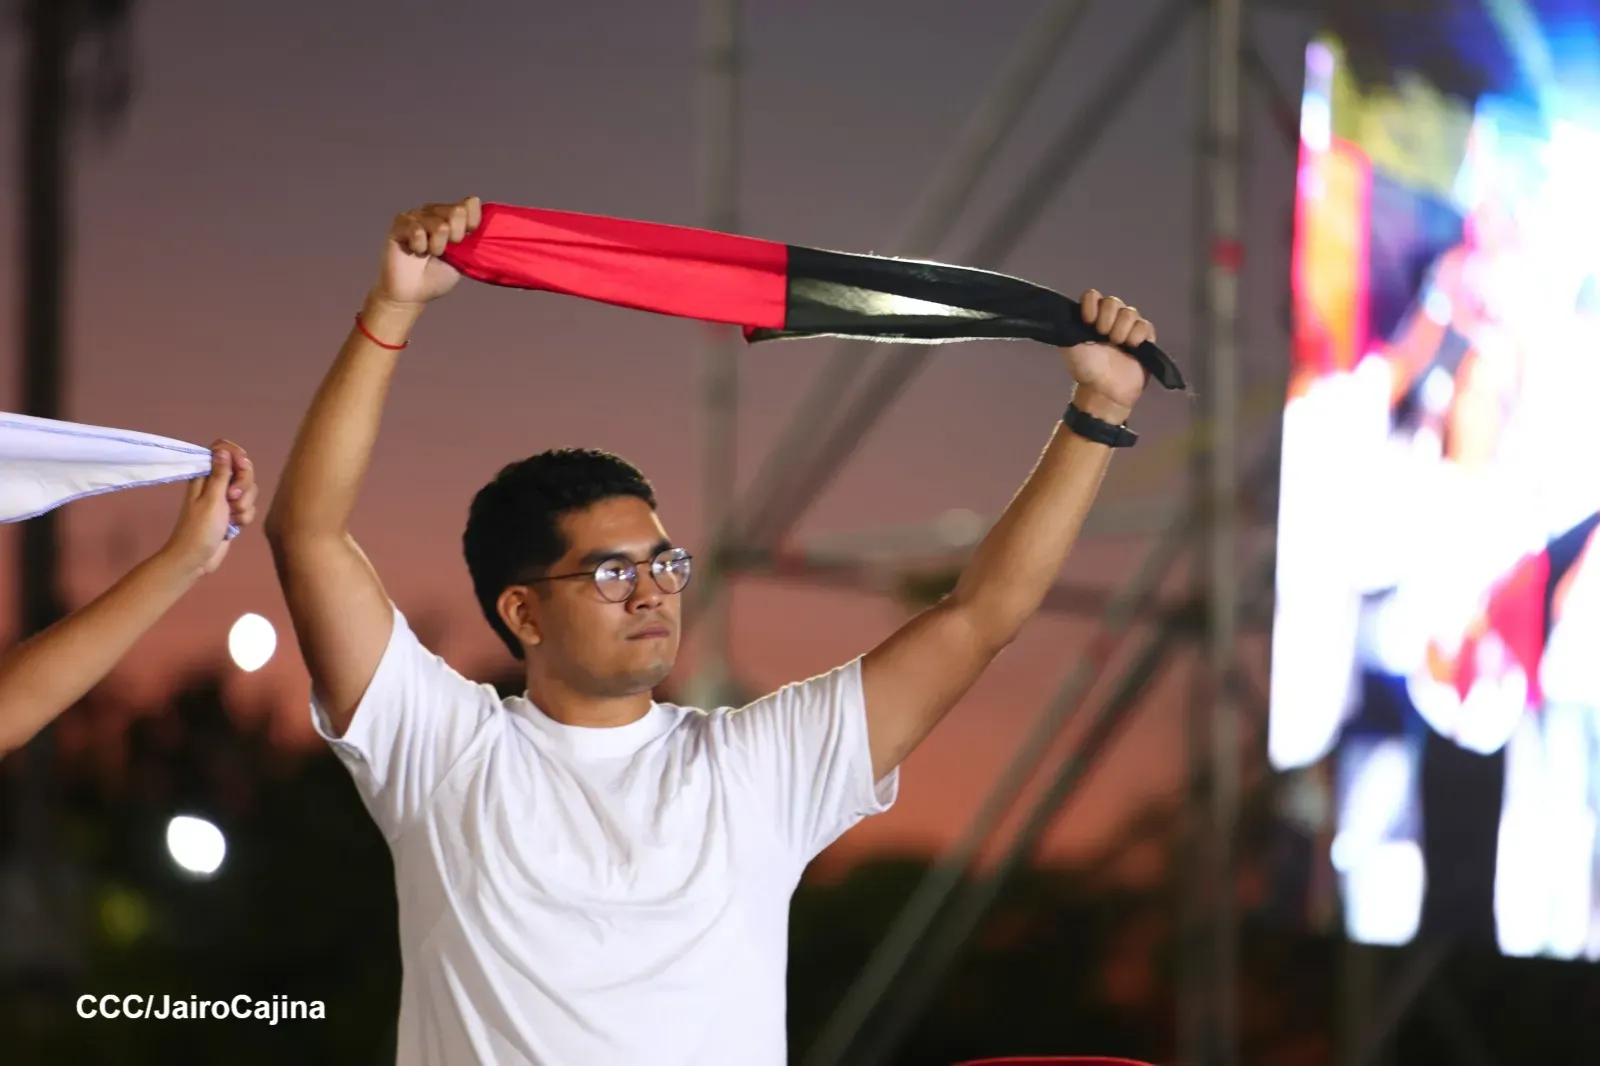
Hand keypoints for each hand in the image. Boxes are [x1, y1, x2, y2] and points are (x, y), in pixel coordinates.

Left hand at [161, 440, 257, 576]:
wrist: (195, 559)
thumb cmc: (199, 529)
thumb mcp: (212, 499)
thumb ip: (221, 474)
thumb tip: (223, 450)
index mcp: (205, 475)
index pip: (223, 450)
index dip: (236, 455)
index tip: (241, 467)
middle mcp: (215, 484)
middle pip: (242, 470)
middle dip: (244, 485)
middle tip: (232, 498)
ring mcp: (224, 499)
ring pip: (248, 490)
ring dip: (245, 504)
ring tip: (232, 517)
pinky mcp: (232, 514)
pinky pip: (248, 507)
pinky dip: (245, 517)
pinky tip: (234, 527)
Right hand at [372, 197, 482, 308]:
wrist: (413, 293)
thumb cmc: (437, 275)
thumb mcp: (463, 258)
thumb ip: (472, 238)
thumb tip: (481, 216)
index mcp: (451, 217)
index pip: (470, 204)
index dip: (473, 223)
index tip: (466, 241)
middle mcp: (434, 212)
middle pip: (457, 211)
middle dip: (456, 237)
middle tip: (445, 252)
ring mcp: (416, 215)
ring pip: (438, 224)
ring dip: (437, 246)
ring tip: (429, 254)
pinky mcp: (400, 224)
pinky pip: (417, 230)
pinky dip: (419, 246)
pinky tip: (415, 251)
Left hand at [1062, 289, 1155, 423]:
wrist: (1105, 391)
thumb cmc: (1086, 369)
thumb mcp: (1069, 346)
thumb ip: (1067, 325)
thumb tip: (1062, 309)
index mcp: (1091, 317)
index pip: (1093, 295)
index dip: (1091, 305)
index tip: (1087, 322)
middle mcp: (1110, 319)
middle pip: (1113, 301)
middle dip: (1107, 319)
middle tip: (1103, 337)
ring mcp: (1128, 327)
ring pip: (1130, 312)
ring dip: (1121, 329)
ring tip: (1118, 345)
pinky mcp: (1145, 338)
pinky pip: (1145, 325)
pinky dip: (1137, 335)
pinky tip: (1132, 347)